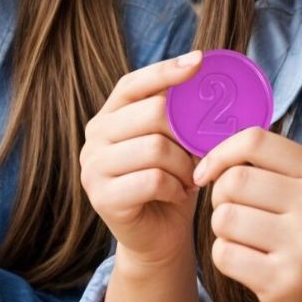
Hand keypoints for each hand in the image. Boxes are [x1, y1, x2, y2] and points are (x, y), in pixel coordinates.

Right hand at [80, 50, 202, 267]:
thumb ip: (178, 115)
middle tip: (200, 152)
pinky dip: (175, 187)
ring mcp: (93, 166)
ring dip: (184, 165)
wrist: (157, 238)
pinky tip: (179, 194)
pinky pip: (152, 180)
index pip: (133, 83)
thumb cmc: (170, 183)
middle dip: (187, 132)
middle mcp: (94, 136)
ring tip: (190, 177)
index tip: (198, 62)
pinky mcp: (102, 197)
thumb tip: (207, 80)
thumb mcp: (173, 143)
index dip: (165, 71)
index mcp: (108, 115)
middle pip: (151, 113)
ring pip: (155, 148)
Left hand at [194, 128, 301, 301]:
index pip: (255, 141)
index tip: (207, 173)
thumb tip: (210, 158)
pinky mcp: (286, 283)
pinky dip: (225, 256)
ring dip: (223, 228)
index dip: (220, 152)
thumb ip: (273, 165)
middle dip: (220, 196)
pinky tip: (248, 261)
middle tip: (235, 210)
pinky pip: (224, 254)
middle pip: (234, 182)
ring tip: (244, 238)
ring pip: (225, 218)